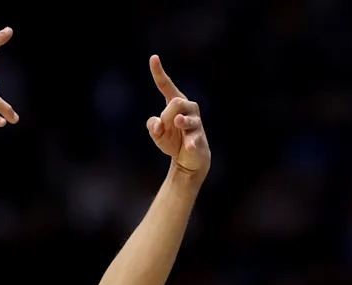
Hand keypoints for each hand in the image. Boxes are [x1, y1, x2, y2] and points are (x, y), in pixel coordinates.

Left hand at [145, 55, 209, 177]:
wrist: (188, 159)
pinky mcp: (199, 138)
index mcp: (175, 103)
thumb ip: (152, 125)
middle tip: (163, 128)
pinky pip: (194, 138)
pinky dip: (190, 142)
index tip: (153, 58)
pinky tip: (188, 146)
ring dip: (181, 121)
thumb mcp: (157, 133)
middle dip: (167, 114)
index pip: (166, 85)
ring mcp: (195, 123)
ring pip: (186, 117)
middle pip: (176, 102)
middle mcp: (188, 109)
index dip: (159, 73)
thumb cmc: (172, 140)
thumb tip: (157, 124)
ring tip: (177, 122)